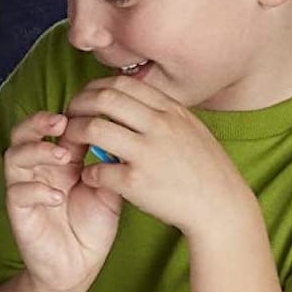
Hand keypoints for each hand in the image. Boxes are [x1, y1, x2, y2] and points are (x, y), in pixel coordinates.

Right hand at [2, 110, 120, 291]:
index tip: (88, 113)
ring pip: (14, 156)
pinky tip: (58, 196)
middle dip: (38, 122)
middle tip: (61, 121)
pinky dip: (37, 190)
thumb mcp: (108, 194)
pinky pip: (17, 192)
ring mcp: (26, 189)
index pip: (53, 129)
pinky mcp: (19, 212)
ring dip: (37, 151)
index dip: (67, 117)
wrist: (77, 267)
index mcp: (60, 162)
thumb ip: (107, 168)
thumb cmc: (91, 229)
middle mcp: (39, 171)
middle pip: (24, 134)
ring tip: (63, 156)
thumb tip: (117, 139)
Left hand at [60, 75, 252, 235]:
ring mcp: (148, 153)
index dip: (95, 88)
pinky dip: (87, 172)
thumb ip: (163, 113)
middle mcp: (160, 126)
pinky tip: (89, 177)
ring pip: (93, 129)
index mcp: (171, 111)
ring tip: (70, 144)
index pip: (122, 83)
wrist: (223, 207)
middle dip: (78, 105)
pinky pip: (97, 170)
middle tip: (69, 117)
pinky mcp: (137, 182)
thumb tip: (132, 99)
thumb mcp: (191, 129)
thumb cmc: (205, 170)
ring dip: (73, 134)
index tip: (86, 99)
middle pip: (103, 99)